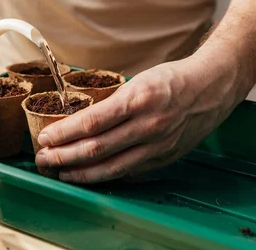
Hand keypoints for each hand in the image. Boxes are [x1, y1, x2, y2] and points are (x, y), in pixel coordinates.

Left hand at [35, 55, 242, 183]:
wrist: (211, 88)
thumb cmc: (171, 80)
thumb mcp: (138, 82)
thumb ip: (113, 104)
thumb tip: (81, 122)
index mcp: (137, 99)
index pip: (91, 122)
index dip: (64, 133)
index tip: (45, 137)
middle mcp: (147, 125)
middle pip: (97, 148)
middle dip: (64, 156)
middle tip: (44, 158)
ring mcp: (157, 144)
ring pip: (111, 166)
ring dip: (81, 172)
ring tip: (61, 172)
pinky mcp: (164, 157)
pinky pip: (130, 171)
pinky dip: (106, 174)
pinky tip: (90, 175)